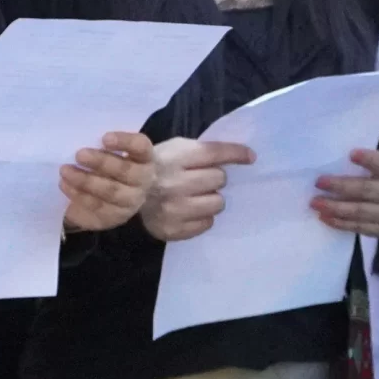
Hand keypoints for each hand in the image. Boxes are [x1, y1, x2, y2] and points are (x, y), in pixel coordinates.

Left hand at [60, 131, 154, 233]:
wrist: (114, 197)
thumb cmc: (110, 166)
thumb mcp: (110, 153)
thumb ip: (101, 147)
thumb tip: (80, 140)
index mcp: (144, 158)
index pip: (141, 147)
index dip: (125, 142)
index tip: (104, 138)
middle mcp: (143, 180)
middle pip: (125, 171)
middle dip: (101, 162)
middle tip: (79, 154)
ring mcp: (131, 202)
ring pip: (110, 191)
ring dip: (85, 180)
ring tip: (65, 171)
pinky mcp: (116, 218)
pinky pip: (97, 207)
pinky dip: (79, 195)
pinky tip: (65, 185)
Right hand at [139, 138, 254, 241]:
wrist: (128, 194)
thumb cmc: (159, 167)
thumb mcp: (176, 148)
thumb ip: (204, 150)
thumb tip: (246, 155)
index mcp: (174, 157)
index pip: (215, 153)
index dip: (236, 153)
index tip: (250, 157)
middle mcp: (173, 183)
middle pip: (219, 179)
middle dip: (214, 178)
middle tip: (201, 179)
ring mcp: (173, 209)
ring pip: (218, 203)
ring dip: (211, 199)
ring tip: (196, 196)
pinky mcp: (172, 229)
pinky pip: (207, 223)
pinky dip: (202, 217)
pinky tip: (189, 211)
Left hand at [314, 148, 378, 236]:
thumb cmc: (377, 179)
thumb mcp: (376, 167)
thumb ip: (361, 164)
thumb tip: (329, 162)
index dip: (369, 159)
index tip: (351, 154)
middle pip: (367, 190)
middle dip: (341, 186)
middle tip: (319, 183)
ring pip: (360, 211)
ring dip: (335, 207)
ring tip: (315, 203)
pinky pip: (357, 227)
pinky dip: (339, 222)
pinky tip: (324, 216)